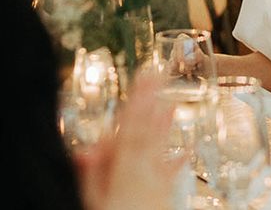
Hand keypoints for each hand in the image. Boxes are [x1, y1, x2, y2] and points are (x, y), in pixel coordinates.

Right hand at [77, 73, 183, 209]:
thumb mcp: (91, 203)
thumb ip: (91, 176)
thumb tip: (85, 149)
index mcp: (127, 171)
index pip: (131, 127)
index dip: (138, 99)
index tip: (144, 75)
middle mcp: (146, 173)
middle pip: (147, 131)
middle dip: (151, 102)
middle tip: (158, 74)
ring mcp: (157, 186)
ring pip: (159, 149)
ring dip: (164, 125)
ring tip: (172, 102)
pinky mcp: (162, 200)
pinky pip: (167, 176)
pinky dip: (174, 162)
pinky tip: (184, 153)